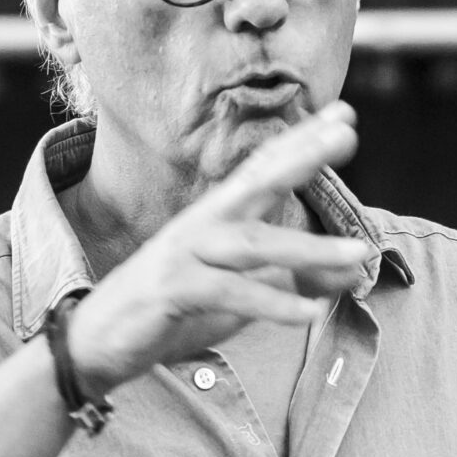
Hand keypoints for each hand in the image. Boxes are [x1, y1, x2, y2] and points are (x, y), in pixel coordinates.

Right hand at [65, 104, 372, 392]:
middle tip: (347, 132)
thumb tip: (347, 277)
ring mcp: (183, 254)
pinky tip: (311, 313)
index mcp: (213, 218)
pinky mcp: (172, 290)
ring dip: (310, 248)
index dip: (302, 141)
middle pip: (256, 181)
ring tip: (359, 253)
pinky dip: (273, 303)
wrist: (97, 342)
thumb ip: (288, 281)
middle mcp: (199, 226)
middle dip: (302, 156)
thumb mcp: (236, 295)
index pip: (262, 170)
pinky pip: (231, 294)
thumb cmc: (168, 311)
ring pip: (253, 244)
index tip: (344, 114)